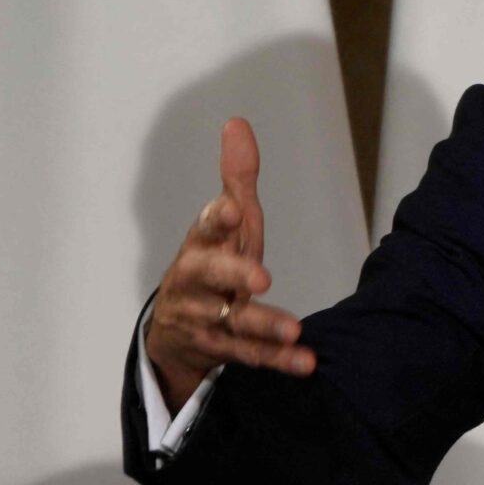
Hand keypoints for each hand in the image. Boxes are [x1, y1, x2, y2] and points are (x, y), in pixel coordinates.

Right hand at [143, 118, 314, 410]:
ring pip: (230, 323)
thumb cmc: (213, 262)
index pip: (204, 227)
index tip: (232, 209)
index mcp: (200, 245)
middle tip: (262, 279)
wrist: (177, 328)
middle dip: (233, 276)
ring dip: (262, 326)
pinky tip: (306, 361)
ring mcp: (204, 319)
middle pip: (209, 277)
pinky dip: (278, 360)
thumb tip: (237, 123)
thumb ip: (237, 178)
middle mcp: (195, 282)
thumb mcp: (227, 221)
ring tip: (293, 328)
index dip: (216, 219)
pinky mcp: (218, 350)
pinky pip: (249, 356)